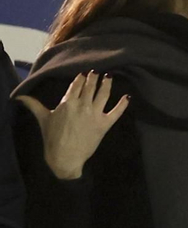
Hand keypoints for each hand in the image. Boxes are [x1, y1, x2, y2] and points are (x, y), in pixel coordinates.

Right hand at [14, 71, 130, 180]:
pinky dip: (123, 104)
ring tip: (110, 76)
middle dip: (94, 78)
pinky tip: (128, 97)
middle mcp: (82, 105)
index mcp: (67, 102)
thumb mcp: (43, 118)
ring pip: (103, 94)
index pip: (76, 86)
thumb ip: (33, 105)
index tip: (84, 73)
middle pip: (90, 87)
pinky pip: (117, 112)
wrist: (65, 156)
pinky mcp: (104, 124)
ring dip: (107, 84)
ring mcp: (95, 114)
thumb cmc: (52, 137)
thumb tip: (20, 96)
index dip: (81, 78)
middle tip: (97, 71)